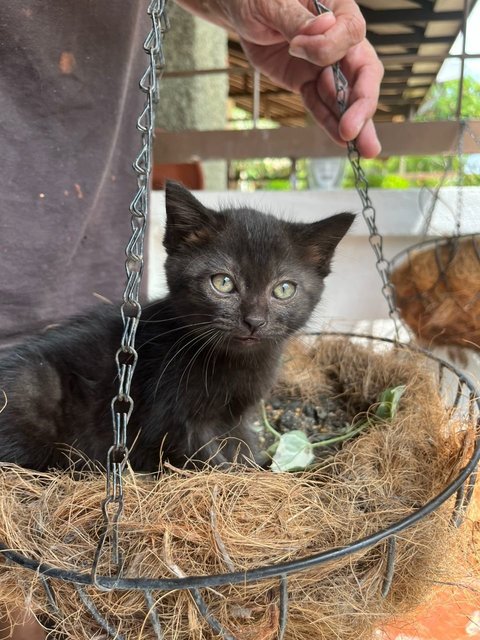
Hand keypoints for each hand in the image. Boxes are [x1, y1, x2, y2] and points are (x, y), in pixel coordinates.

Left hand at [178, 0, 382, 157]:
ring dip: (354, 123)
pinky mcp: (307, 81)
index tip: (297, 46)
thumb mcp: (273, 2)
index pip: (351, 33)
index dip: (330, 47)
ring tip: (366, 149)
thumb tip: (323, 27)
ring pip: (345, 96)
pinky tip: (341, 141)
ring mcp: (324, 64)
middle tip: (354, 128)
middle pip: (362, 72)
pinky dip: (329, 122)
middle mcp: (338, 39)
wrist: (239, 10)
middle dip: (361, 102)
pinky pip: (320, 104)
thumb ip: (298, 18)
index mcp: (337, 9)